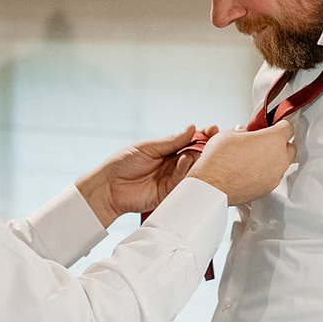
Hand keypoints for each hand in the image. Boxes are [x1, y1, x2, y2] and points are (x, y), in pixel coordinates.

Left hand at [75, 125, 211, 226]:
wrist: (109, 186)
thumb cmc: (123, 163)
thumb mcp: (148, 147)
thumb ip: (171, 141)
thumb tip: (192, 128)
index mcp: (168, 150)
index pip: (190, 141)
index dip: (202, 135)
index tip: (212, 129)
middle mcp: (173, 164)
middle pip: (195, 155)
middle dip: (205, 147)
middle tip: (213, 139)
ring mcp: (172, 178)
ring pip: (192, 168)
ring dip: (196, 158)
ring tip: (196, 150)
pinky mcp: (169, 193)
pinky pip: (181, 182)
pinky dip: (185, 171)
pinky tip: (184, 161)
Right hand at [189, 120, 295, 204]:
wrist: (212, 186)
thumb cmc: (219, 160)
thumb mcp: (228, 134)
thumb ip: (242, 131)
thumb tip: (243, 132)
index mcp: (273, 139)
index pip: (288, 127)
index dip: (280, 125)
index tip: (274, 126)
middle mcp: (279, 158)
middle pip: (289, 147)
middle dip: (279, 143)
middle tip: (264, 142)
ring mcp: (275, 175)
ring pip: (282, 164)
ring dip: (273, 159)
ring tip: (255, 158)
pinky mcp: (268, 188)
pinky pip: (273, 177)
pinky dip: (266, 173)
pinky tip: (251, 171)